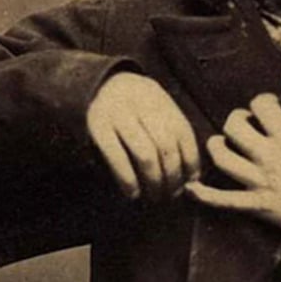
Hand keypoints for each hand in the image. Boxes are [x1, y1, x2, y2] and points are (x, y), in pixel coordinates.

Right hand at [86, 72, 200, 200]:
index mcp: (157, 97)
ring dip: (154, 181)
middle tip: (173, 194)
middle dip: (173, 176)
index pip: (183, 132)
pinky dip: (128, 179)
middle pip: (166, 146)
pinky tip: (133, 193)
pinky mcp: (97, 126)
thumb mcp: (150, 104)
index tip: (191, 180)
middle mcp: (140, 102)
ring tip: (155, 197)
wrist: (89, 85)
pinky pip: (117, 157)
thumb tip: (191, 173)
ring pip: (146, 154)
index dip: (191, 160)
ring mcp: (117, 113)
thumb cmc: (127, 105)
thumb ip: (169, 129)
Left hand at [185, 93, 280, 232]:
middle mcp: (268, 156)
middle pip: (235, 127)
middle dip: (236, 119)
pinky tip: (191, 189)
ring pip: (222, 159)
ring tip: (219, 143)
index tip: (266, 105)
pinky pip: (223, 201)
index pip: (262, 106)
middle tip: (242, 122)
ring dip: (216, 147)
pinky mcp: (255, 205)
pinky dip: (204, 196)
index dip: (262, 101)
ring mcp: (258, 181)